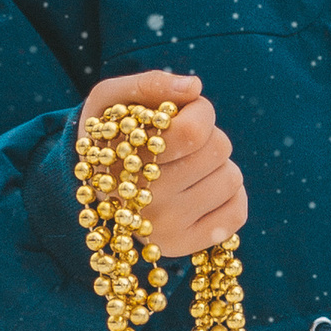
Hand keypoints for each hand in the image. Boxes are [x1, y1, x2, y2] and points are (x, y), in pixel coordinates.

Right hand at [77, 68, 246, 258]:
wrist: (93, 183)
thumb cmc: (111, 132)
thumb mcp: (111, 98)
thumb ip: (150, 84)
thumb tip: (194, 87)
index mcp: (125, 162)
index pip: (194, 132)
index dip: (199, 111)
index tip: (182, 113)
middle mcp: (144, 202)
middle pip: (219, 151)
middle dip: (208, 135)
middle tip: (182, 142)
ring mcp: (164, 229)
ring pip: (232, 179)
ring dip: (217, 164)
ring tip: (186, 166)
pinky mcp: (183, 246)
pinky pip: (237, 212)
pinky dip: (230, 194)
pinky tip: (202, 188)